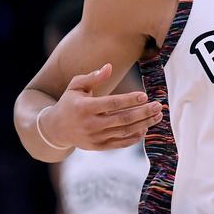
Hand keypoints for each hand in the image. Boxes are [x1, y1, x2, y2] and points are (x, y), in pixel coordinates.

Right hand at [39, 63, 162, 149]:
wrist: (55, 129)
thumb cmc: (69, 102)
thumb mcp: (76, 86)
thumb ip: (93, 77)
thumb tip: (109, 66)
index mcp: (84, 108)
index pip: (111, 104)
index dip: (129, 100)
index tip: (145, 96)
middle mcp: (90, 124)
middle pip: (122, 119)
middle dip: (143, 113)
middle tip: (159, 106)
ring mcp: (95, 138)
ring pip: (124, 132)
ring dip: (144, 124)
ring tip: (157, 116)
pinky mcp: (98, 147)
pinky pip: (120, 143)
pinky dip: (134, 137)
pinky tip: (146, 129)